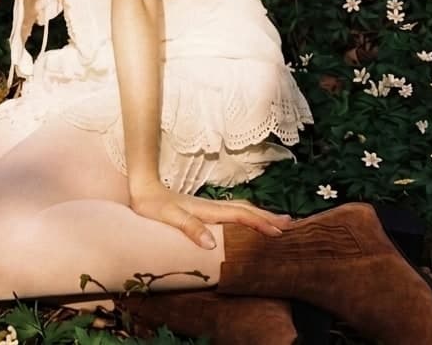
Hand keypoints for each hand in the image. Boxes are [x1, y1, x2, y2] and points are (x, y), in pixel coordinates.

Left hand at [129, 182, 293, 249]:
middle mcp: (211, 207)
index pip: (239, 215)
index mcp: (207, 209)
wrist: (141, 188)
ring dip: (259, 214)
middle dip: (267, 216)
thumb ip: (189, 227)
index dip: (259, 222)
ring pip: (240, 209)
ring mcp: (207, 207)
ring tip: (277, 221)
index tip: (278, 230)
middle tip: (290, 224)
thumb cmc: (152, 205)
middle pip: (245, 209)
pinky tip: (247, 220)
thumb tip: (212, 244)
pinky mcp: (202, 210)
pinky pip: (231, 212)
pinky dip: (246, 215)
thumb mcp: (169, 218)